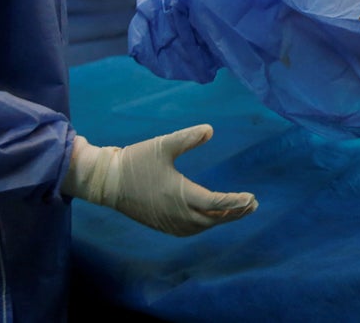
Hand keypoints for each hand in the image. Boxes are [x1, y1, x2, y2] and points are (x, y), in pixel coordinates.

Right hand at [63, 126, 257, 236]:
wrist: (106, 182)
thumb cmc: (135, 161)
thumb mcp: (163, 145)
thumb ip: (188, 137)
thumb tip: (210, 129)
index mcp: (181, 195)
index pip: (216, 203)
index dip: (235, 201)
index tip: (251, 197)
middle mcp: (177, 213)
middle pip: (213, 219)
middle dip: (234, 213)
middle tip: (252, 204)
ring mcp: (169, 222)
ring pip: (202, 227)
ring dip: (220, 220)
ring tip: (237, 211)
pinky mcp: (161, 224)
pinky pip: (190, 230)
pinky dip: (205, 225)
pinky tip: (210, 217)